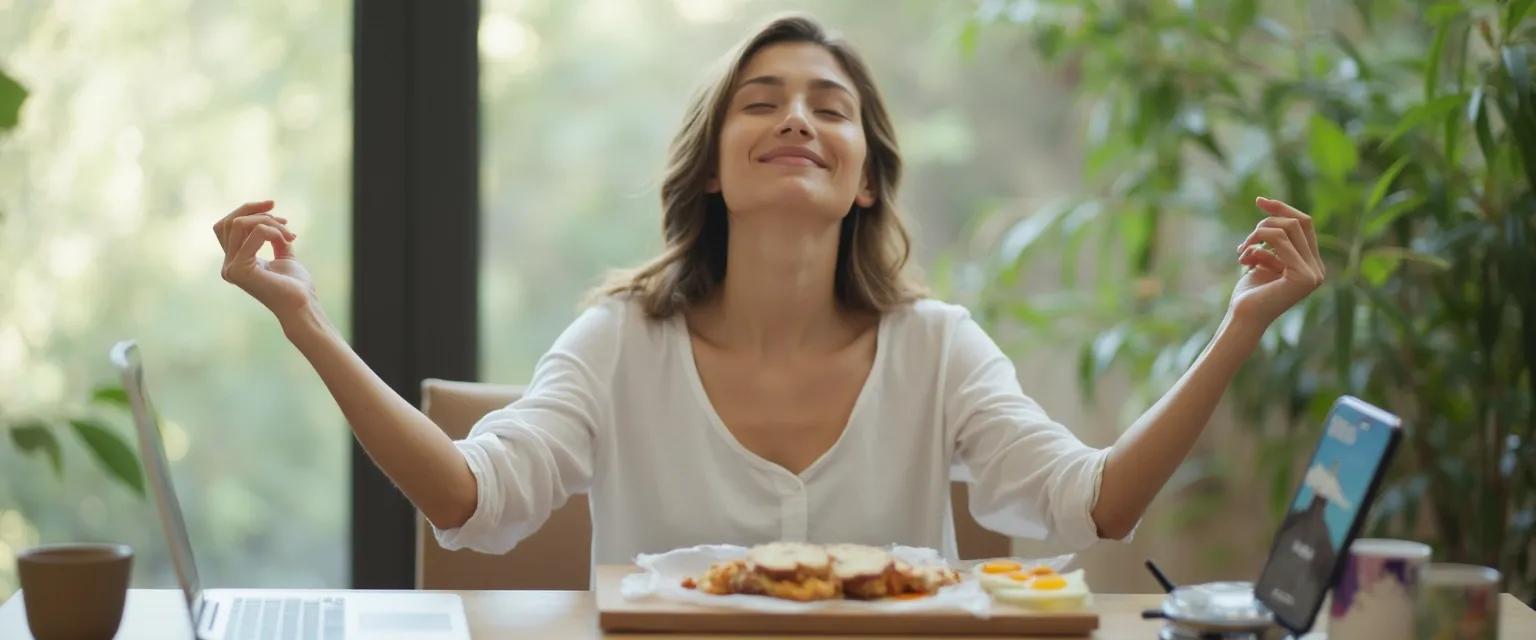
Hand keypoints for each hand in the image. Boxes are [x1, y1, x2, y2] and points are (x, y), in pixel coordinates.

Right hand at [213, 200, 315, 320]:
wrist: (303, 304)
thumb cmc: (295, 284)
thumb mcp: (284, 254)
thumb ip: (273, 237)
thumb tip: (270, 218)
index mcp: (234, 261)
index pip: (227, 226)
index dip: (247, 210)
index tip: (273, 205)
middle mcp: (228, 265)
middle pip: (228, 222)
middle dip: (253, 210)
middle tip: (280, 213)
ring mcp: (231, 268)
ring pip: (239, 224)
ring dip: (269, 222)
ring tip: (289, 234)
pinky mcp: (239, 269)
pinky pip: (254, 234)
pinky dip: (272, 230)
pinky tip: (287, 240)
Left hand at [1229, 197, 1324, 325]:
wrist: (1243, 317)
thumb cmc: (1249, 292)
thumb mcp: (1263, 259)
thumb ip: (1274, 241)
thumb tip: (1271, 210)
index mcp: (1312, 264)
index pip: (1304, 224)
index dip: (1282, 209)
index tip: (1259, 200)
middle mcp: (1318, 269)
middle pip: (1297, 222)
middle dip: (1266, 223)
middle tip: (1245, 242)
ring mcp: (1314, 273)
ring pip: (1287, 228)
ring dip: (1257, 235)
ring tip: (1241, 252)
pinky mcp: (1304, 276)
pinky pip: (1280, 241)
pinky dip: (1257, 243)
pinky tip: (1244, 259)